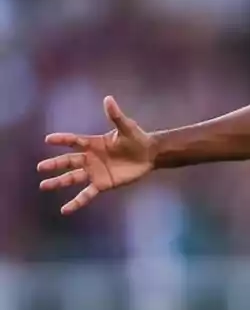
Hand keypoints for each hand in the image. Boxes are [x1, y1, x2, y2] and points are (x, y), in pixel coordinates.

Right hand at [38, 96, 155, 214]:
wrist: (149, 155)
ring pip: (72, 178)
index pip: (74, 140)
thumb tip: (108, 99)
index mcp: (93, 143)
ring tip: (43, 186)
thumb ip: (115, 116)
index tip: (48, 140)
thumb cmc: (137, 139)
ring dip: (58, 182)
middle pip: (68, 161)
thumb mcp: (126, 127)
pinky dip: (76, 202)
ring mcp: (95, 172)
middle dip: (54, 164)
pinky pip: (86, 194)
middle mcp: (90, 158)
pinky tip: (65, 209)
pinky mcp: (102, 184)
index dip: (62, 140)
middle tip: (40, 168)